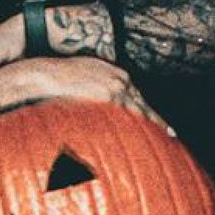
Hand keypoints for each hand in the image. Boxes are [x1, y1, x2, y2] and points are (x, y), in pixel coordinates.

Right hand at [0, 55, 164, 125]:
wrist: (42, 75)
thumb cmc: (56, 83)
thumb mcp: (80, 85)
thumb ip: (93, 97)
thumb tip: (97, 116)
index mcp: (115, 75)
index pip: (138, 97)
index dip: (150, 112)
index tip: (163, 125)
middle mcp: (120, 79)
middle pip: (143, 104)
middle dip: (157, 120)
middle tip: (172, 135)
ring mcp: (116, 86)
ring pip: (140, 110)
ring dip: (152, 125)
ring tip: (166, 139)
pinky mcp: (109, 94)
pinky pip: (128, 114)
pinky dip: (140, 126)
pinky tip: (147, 137)